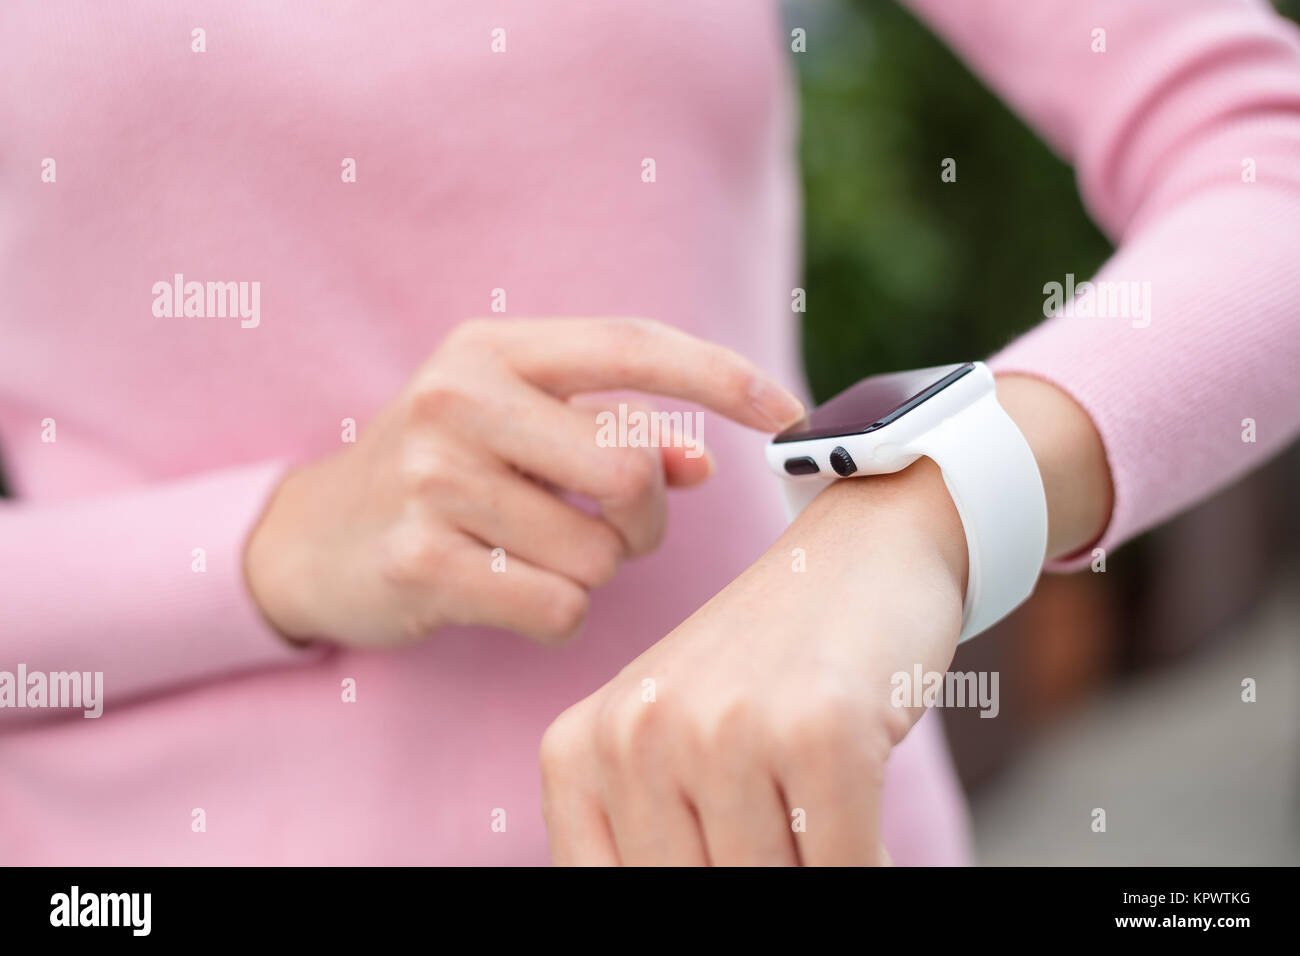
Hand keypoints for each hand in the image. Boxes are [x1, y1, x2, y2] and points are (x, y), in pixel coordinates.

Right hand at [243, 317, 803, 648]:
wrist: (311, 538)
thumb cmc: (440, 473)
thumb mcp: (519, 429)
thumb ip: (615, 433)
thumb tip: (705, 460)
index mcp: (493, 349)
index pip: (632, 345)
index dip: (722, 377)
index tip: (789, 413)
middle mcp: (457, 397)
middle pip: (631, 470)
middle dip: (647, 520)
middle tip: (617, 531)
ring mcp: (430, 478)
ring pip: (598, 551)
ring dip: (594, 572)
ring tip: (537, 556)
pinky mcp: (417, 560)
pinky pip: (557, 606)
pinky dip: (558, 614)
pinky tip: (509, 593)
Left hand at [538, 374, 1113, 864]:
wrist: (862, 550)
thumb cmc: (767, 664)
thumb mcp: (672, 739)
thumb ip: (652, 831)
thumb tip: (673, 895)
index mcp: (581, 747)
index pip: (608, 891)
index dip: (674, 890)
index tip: (717, 852)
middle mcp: (637, 733)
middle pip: (687, 890)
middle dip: (751, 871)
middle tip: (782, 828)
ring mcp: (726, 726)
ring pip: (768, 887)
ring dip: (811, 864)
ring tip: (820, 809)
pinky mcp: (820, 728)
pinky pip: (844, 868)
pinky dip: (867, 863)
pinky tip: (864, 822)